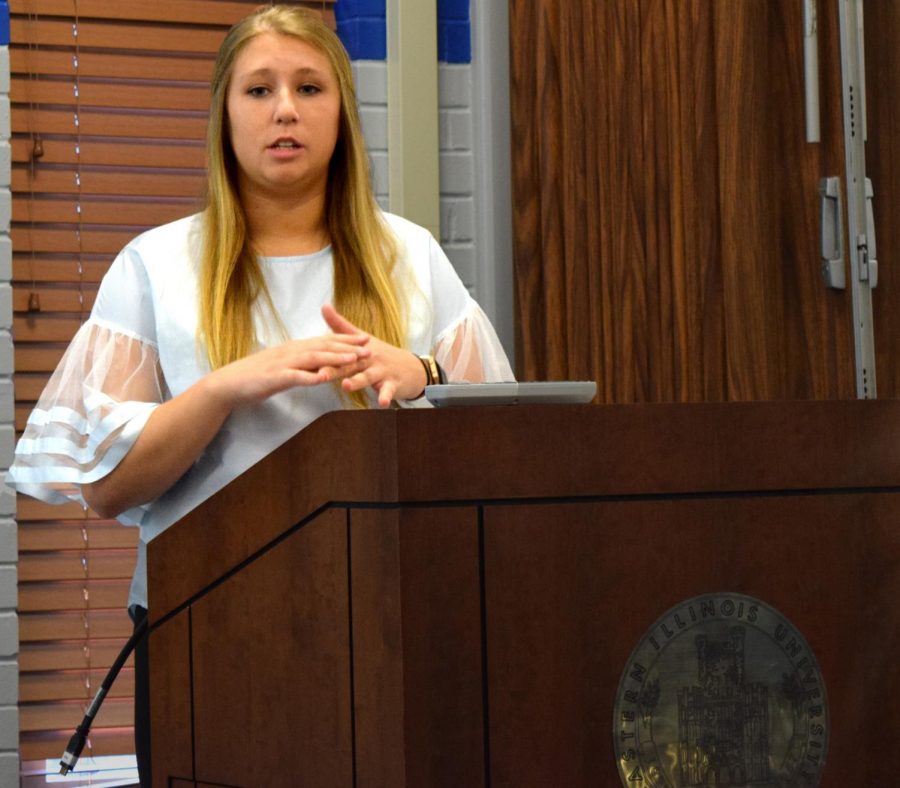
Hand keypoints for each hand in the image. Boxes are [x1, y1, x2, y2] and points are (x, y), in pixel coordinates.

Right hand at [206, 333, 371, 407]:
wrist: (229, 384)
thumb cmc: (257, 377)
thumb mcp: (285, 368)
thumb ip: (303, 365)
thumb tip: (321, 365)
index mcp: (294, 348)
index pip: (324, 341)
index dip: (346, 339)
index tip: (365, 339)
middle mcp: (290, 352)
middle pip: (324, 346)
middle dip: (348, 346)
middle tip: (369, 347)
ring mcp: (282, 363)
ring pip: (313, 358)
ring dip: (335, 358)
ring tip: (353, 359)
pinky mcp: (274, 378)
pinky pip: (295, 377)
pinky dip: (310, 377)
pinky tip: (324, 379)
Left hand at [321, 304, 425, 406]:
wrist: (412, 368)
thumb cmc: (382, 353)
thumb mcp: (362, 338)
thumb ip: (340, 325)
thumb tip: (323, 305)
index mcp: (358, 349)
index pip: (340, 351)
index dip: (325, 354)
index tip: (308, 357)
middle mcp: (369, 359)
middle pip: (350, 364)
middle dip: (335, 369)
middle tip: (320, 374)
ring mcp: (382, 371)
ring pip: (367, 377)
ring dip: (357, 382)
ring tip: (346, 386)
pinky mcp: (393, 384)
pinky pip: (388, 391)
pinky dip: (385, 396)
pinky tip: (381, 403)